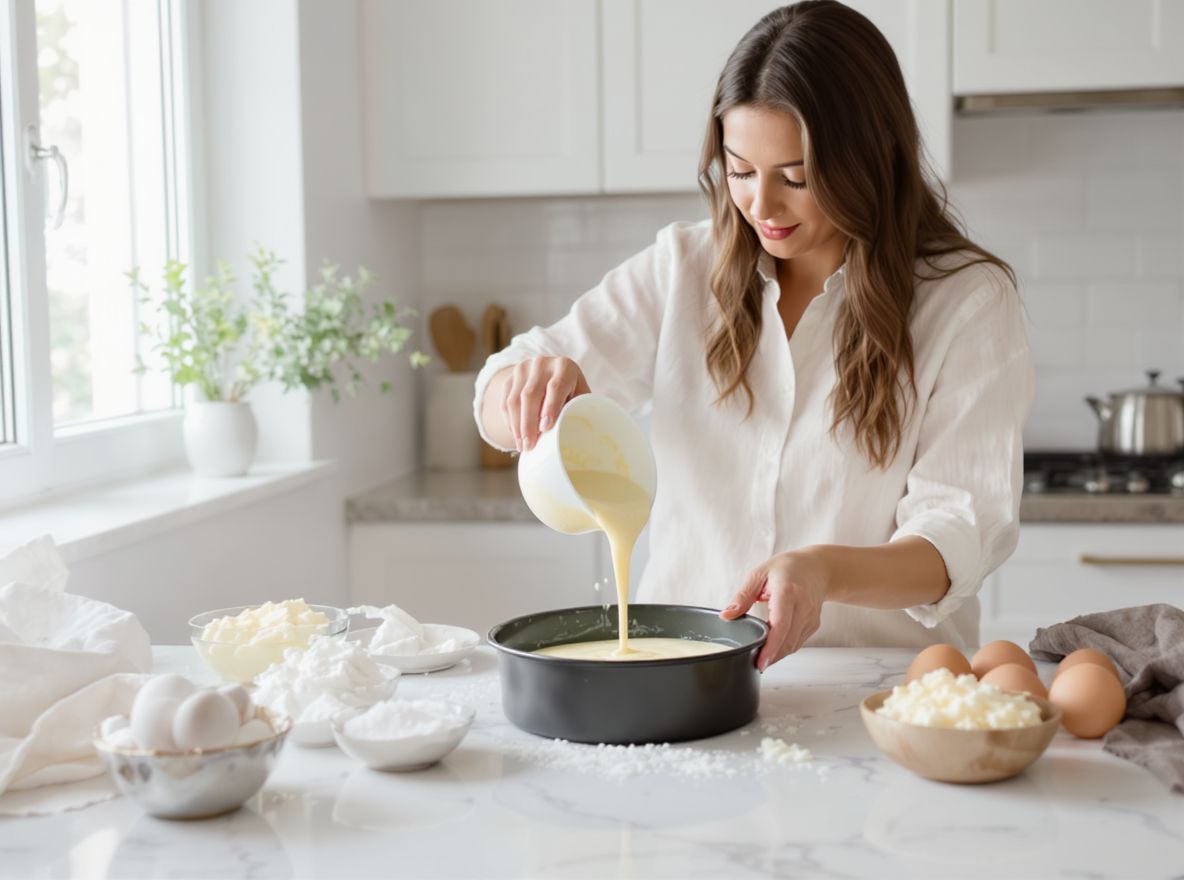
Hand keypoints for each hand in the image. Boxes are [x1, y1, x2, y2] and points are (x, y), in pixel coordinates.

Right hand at [503, 357, 589, 450]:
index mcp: (564, 367)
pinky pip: (505, 402)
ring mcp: (523, 370)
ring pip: (514, 400)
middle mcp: (541, 364)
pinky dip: (509, 421)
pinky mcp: (509, 379)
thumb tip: (579, 436)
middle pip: (530, 394)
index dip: (550, 407)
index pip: (555, 386)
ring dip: (517, 426)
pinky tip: (516, 435)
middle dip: (528, 423)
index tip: (545, 428)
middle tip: (530, 445)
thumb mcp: (581, 396)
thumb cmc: (572, 391)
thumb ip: (581, 410)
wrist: (552, 373)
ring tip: (522, 446)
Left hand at [720, 550, 829, 670]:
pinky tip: (773, 649)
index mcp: (787, 591)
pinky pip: (797, 642)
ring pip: (793, 645)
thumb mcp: (759, 574)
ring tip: (761, 659)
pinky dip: (784, 648)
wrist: (817, 568)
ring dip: (777, 655)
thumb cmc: (787, 568)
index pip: (781, 624)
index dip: (771, 646)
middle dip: (771, 656)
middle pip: (788, 640)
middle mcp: (802, 605)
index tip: (760, 661)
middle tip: (754, 664)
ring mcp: (811, 617)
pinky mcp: (813, 624)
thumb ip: (742, 596)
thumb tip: (726, 615)